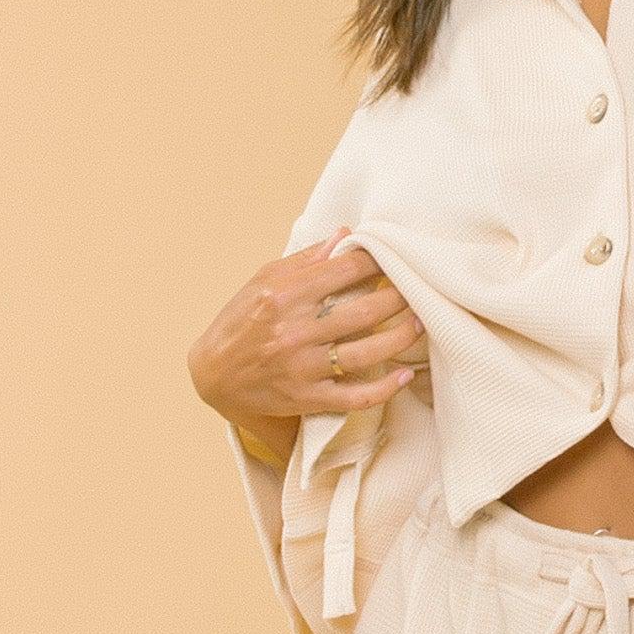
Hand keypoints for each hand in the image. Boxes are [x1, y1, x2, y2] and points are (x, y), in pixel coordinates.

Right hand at [187, 227, 425, 435]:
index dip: (377, 261)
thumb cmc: (240, 321)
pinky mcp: (309, 398)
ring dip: (401, 336)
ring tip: (420, 323)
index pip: (346, 270)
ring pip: (368, 352)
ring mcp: (304, 367)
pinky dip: (386, 388)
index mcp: (285, 295)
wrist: (213, 375)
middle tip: (418, 290)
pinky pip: (356, 397)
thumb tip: (344, 235)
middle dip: (400, 297)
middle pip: (365, 310)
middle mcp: (295, 331)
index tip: (394, 259)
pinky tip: (404, 375)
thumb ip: (306, 260)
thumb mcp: (263, 281)